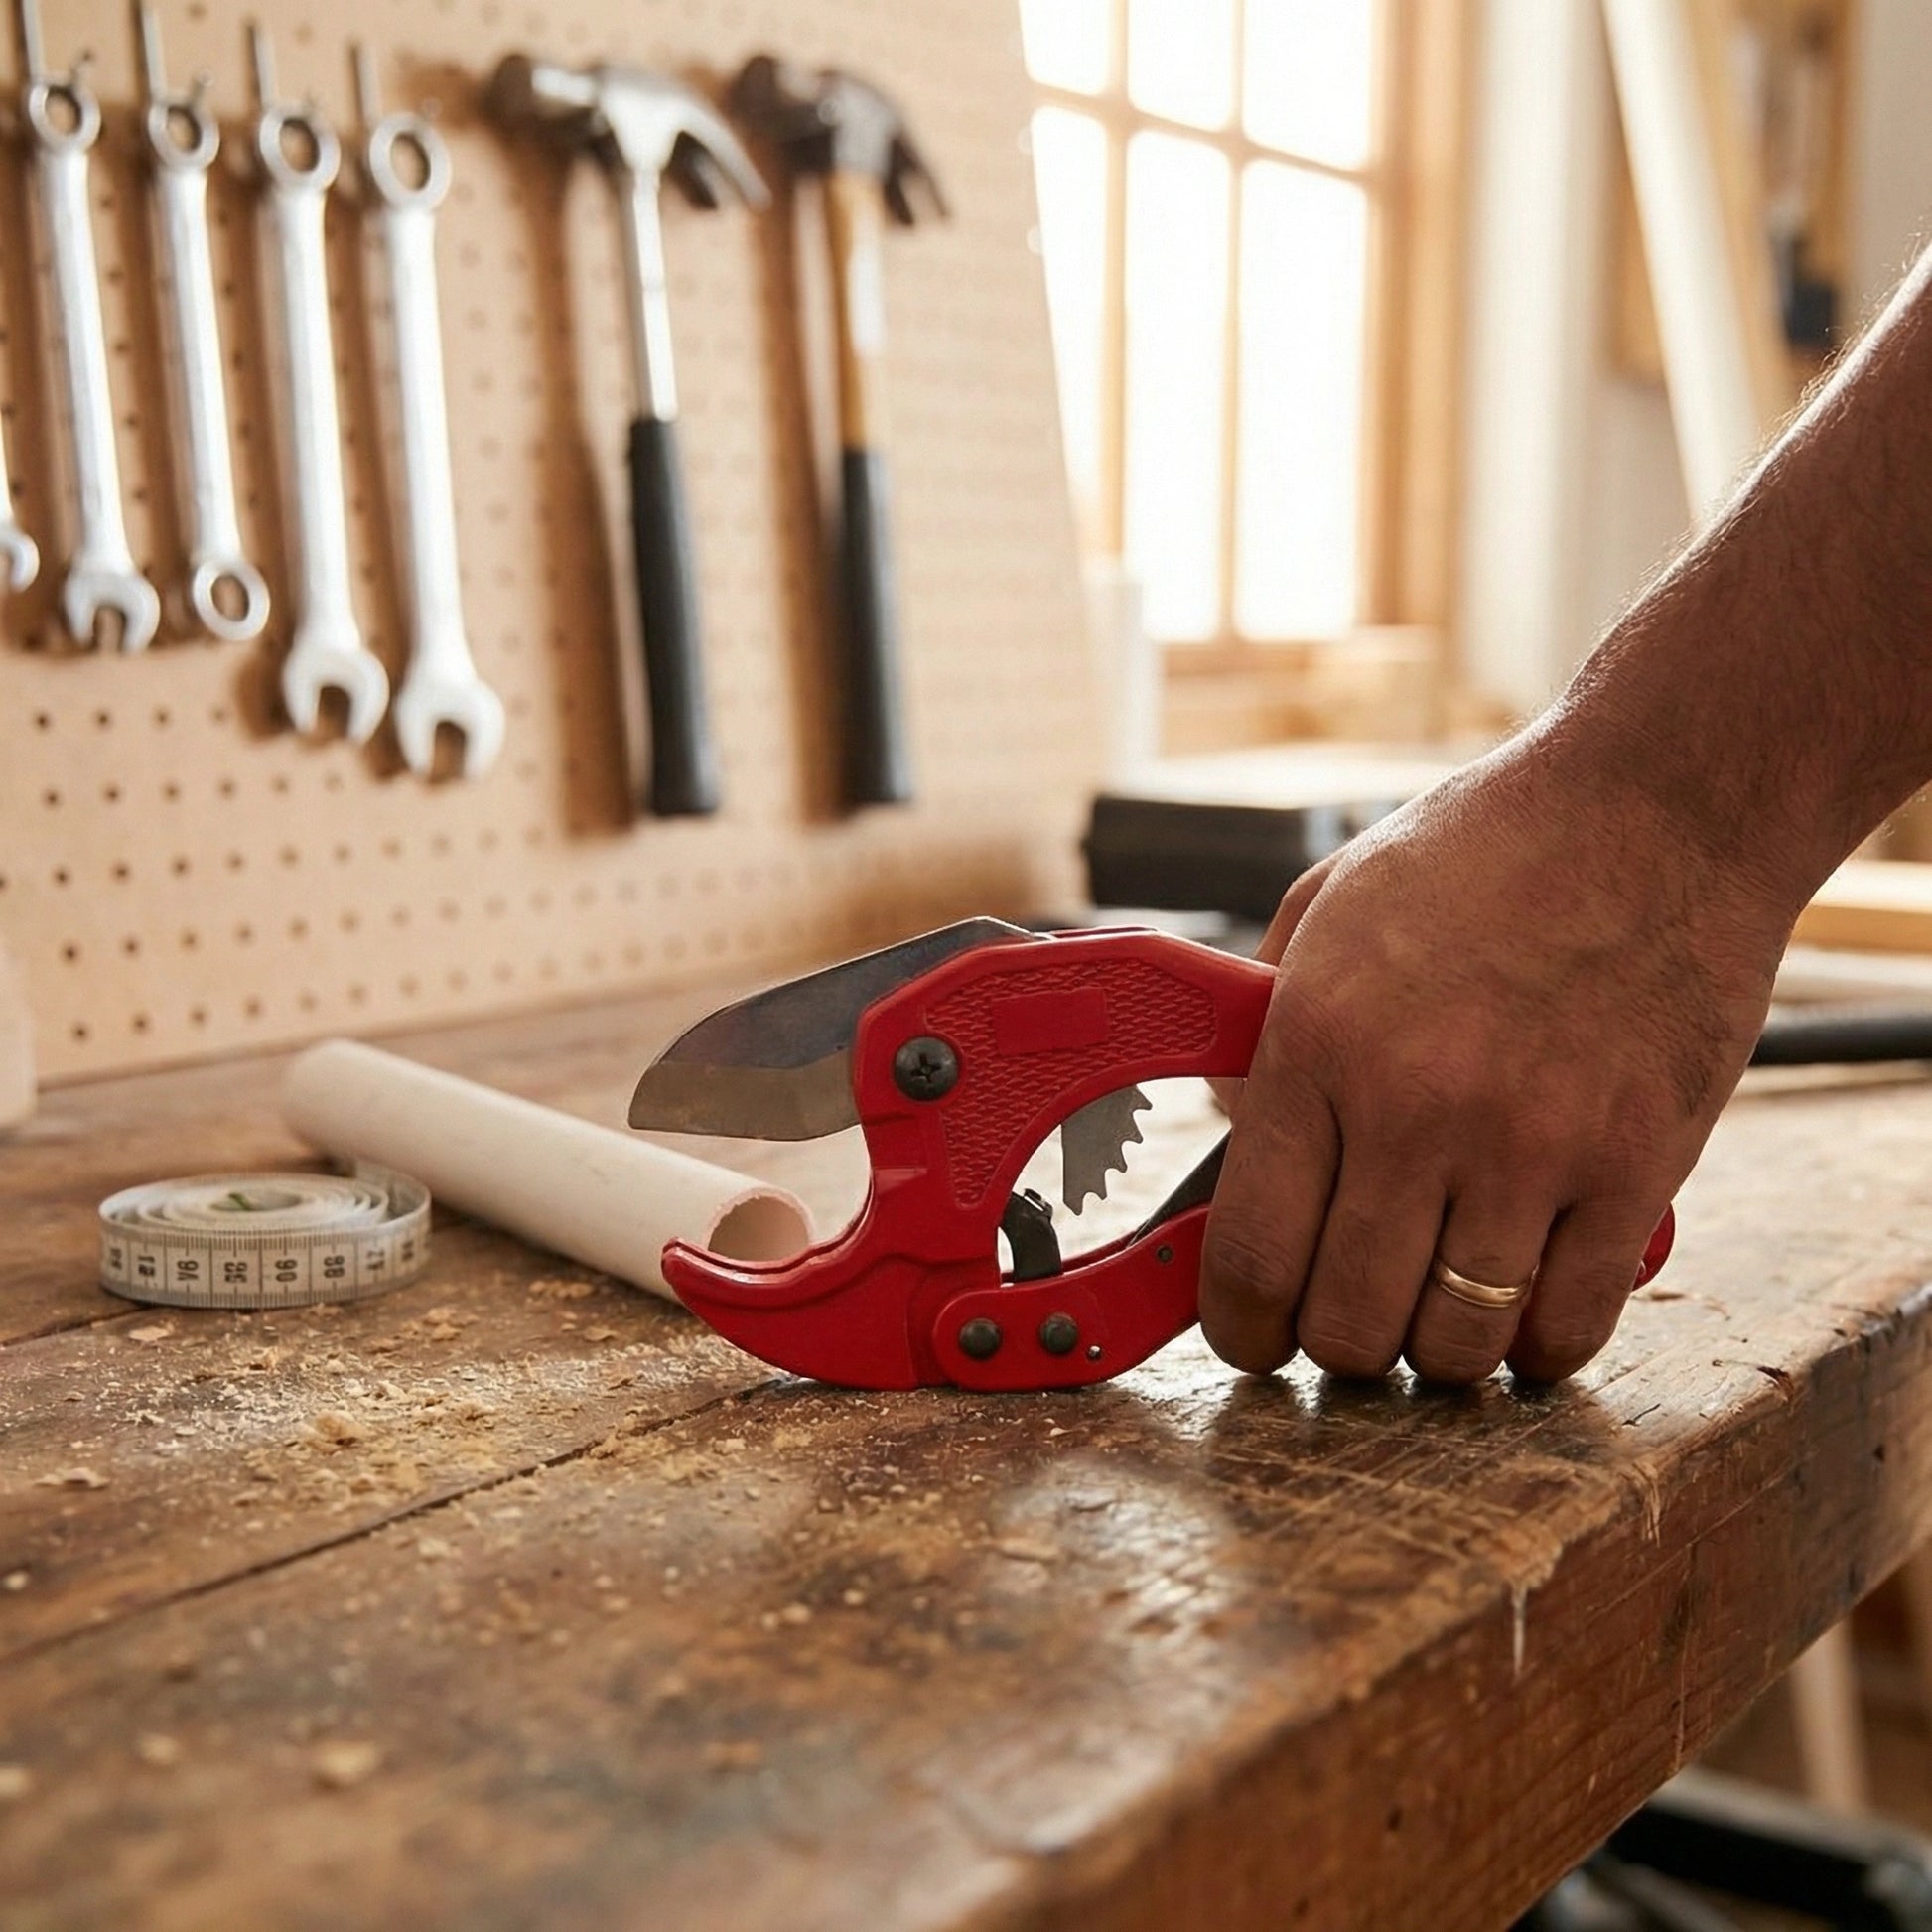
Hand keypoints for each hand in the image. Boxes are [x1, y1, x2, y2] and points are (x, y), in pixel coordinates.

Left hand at [1197, 731, 1791, 1384]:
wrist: (1653, 810)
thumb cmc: (1482, 855)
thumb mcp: (1326, 911)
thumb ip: (1259, 1030)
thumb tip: (1227, 1139)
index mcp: (1319, 1044)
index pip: (1252, 1253)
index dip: (1241, 1329)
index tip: (1251, 1340)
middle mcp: (1417, 1106)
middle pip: (1348, 1323)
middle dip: (1334, 1347)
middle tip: (1348, 1319)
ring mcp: (1533, 1146)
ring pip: (1453, 1345)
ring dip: (1433, 1355)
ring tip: (1435, 1310)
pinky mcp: (1635, 1169)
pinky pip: (1568, 1327)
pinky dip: (1536, 1349)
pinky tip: (1523, 1308)